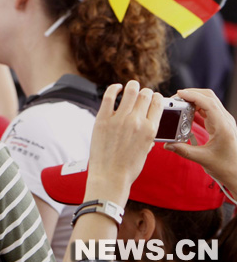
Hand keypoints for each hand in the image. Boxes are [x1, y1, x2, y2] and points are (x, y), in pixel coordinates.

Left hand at [85, 80, 163, 205]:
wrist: (110, 176)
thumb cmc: (129, 167)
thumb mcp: (146, 150)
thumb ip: (148, 134)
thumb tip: (148, 124)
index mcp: (150, 129)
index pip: (158, 103)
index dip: (157, 97)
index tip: (154, 97)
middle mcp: (136, 121)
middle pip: (144, 95)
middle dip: (145, 92)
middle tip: (142, 92)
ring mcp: (119, 119)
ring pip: (129, 92)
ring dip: (132, 86)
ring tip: (131, 85)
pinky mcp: (102, 119)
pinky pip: (109, 96)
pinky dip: (113, 88)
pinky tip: (116, 87)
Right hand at [165, 89, 236, 193]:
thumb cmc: (225, 167)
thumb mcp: (202, 159)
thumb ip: (183, 150)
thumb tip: (167, 144)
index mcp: (223, 127)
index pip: (208, 103)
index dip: (193, 96)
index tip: (179, 94)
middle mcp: (225, 120)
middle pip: (209, 97)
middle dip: (192, 94)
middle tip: (176, 98)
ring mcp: (224, 121)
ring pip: (209, 101)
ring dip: (194, 99)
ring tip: (179, 104)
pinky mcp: (221, 123)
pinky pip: (208, 109)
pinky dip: (196, 107)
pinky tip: (187, 113)